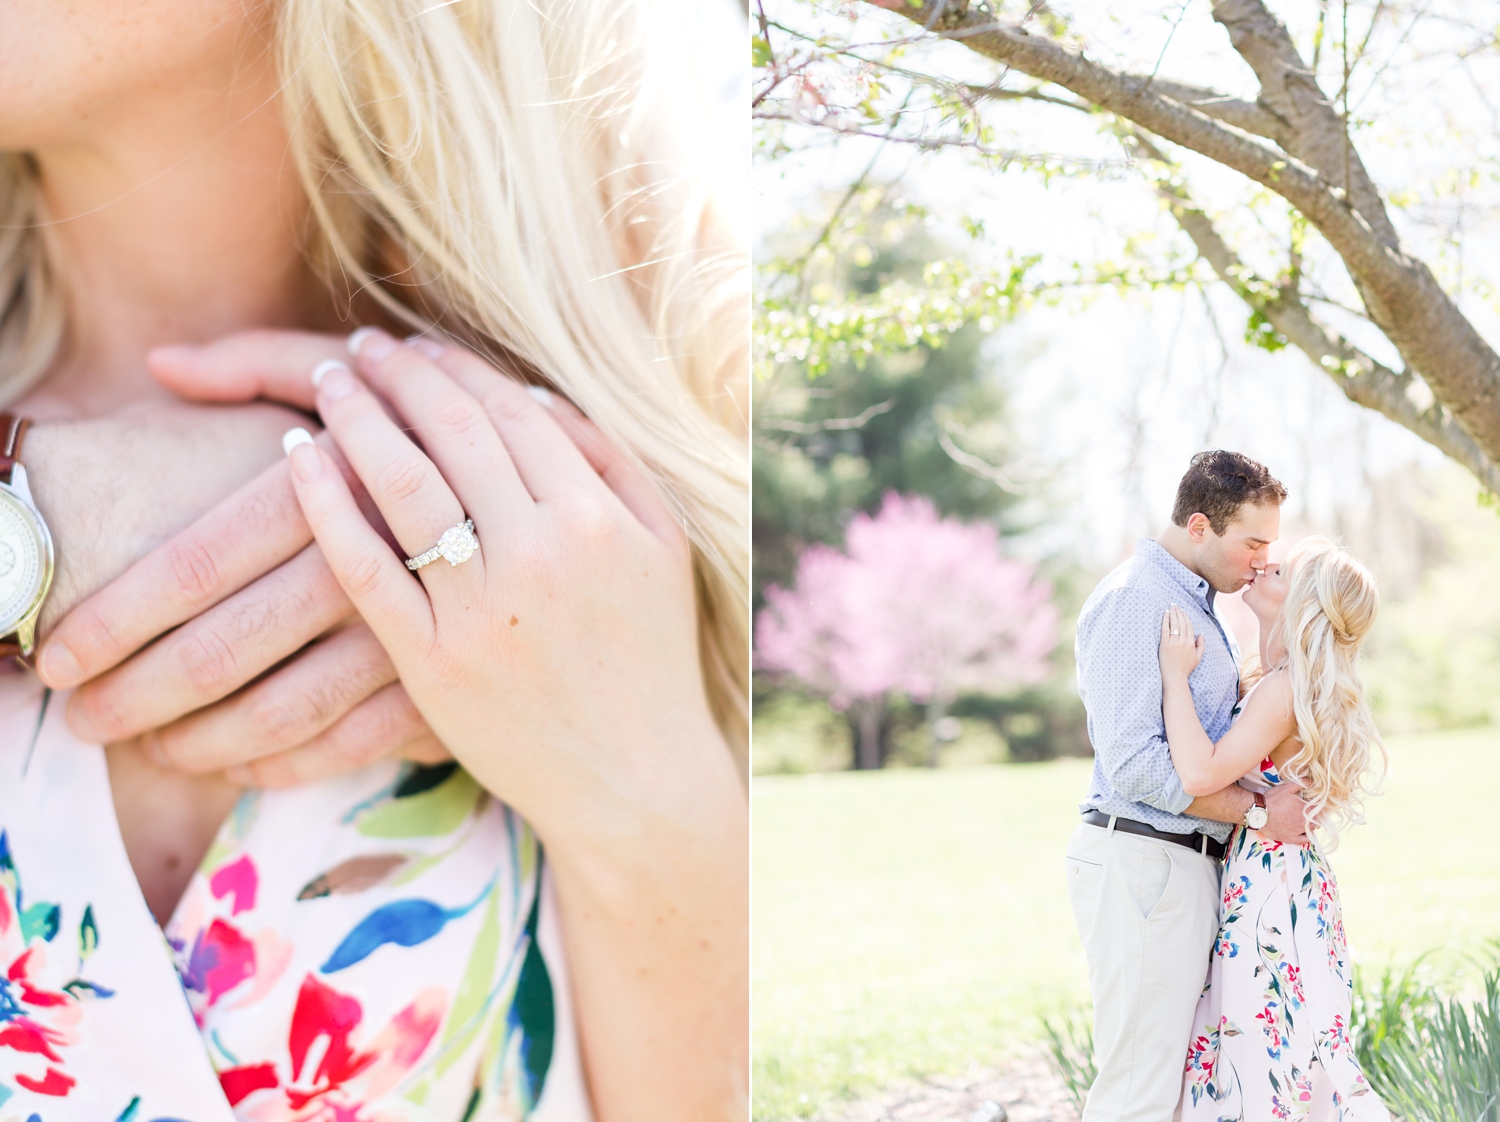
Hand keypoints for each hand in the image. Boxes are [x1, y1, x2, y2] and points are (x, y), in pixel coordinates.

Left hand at [34, 332, 449, 785]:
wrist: (588, 523)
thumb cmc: (450, 439)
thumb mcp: (368, 378)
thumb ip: (263, 363)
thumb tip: (161, 366)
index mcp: (349, 474)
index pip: (194, 559)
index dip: (111, 614)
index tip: (55, 652)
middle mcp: (378, 556)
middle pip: (220, 646)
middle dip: (129, 686)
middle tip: (76, 704)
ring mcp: (420, 629)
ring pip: (277, 708)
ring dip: (190, 735)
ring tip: (135, 739)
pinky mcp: (449, 682)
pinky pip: (344, 744)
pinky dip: (276, 761)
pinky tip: (232, 760)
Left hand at [282, 328, 736, 839]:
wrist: (634, 779)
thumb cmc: (650, 658)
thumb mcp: (662, 549)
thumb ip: (611, 464)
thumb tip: (533, 391)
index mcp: (597, 517)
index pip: (510, 410)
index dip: (455, 366)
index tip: (417, 344)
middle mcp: (539, 551)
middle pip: (451, 432)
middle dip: (398, 374)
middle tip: (361, 347)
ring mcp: (481, 608)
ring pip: (401, 484)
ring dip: (356, 418)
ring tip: (329, 383)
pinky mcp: (432, 661)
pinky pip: (364, 567)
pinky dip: (324, 505)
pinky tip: (298, 459)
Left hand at [1158, 604, 1204, 681]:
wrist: (1175, 677)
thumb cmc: (1185, 668)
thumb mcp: (1198, 657)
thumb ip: (1201, 645)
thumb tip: (1201, 634)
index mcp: (1191, 643)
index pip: (1189, 626)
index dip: (1185, 617)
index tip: (1182, 611)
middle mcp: (1183, 641)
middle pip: (1181, 623)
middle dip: (1178, 612)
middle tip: (1175, 605)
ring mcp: (1174, 642)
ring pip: (1174, 624)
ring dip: (1172, 614)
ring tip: (1170, 607)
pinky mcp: (1165, 644)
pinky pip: (1165, 629)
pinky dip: (1165, 621)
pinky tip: (1165, 614)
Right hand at [1259, 783, 1311, 845]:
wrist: (1259, 813)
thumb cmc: (1273, 800)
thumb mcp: (1286, 787)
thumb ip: (1301, 783)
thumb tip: (1310, 781)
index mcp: (1307, 809)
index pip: (1319, 807)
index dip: (1317, 804)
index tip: (1311, 801)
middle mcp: (1306, 821)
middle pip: (1317, 819)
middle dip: (1315, 814)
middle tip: (1308, 810)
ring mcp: (1299, 831)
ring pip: (1312, 829)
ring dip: (1312, 824)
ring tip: (1307, 820)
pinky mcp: (1291, 838)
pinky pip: (1304, 840)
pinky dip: (1307, 837)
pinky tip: (1305, 833)